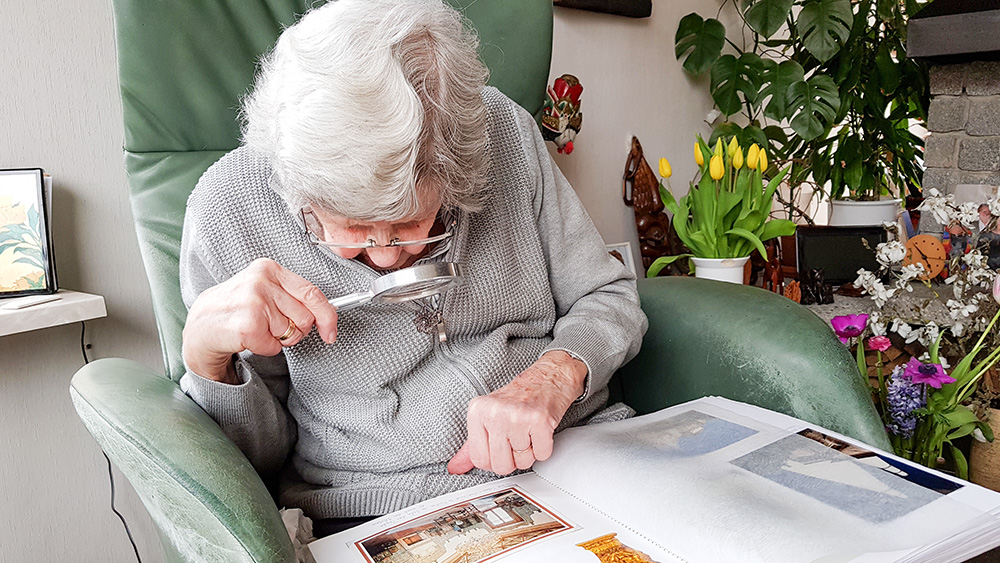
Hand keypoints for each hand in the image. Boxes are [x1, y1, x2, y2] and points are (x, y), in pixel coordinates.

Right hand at [182, 258, 337, 383]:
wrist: (201, 324)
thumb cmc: (237, 308)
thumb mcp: (264, 290)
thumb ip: (293, 296)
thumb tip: (329, 313)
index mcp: (269, 269)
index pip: (312, 292)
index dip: (328, 316)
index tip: (331, 332)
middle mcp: (261, 282)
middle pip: (305, 317)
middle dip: (296, 330)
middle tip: (273, 326)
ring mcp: (254, 303)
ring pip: (291, 333)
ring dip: (278, 339)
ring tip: (256, 328)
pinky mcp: (248, 326)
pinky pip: (274, 347)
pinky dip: (265, 348)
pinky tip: (248, 337)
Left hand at [447, 351, 586, 475]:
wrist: (547, 377)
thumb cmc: (519, 396)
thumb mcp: (487, 415)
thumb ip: (471, 444)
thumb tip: (455, 467)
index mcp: (478, 411)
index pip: (479, 459)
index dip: (493, 461)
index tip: (500, 449)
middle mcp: (495, 412)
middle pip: (501, 465)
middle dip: (513, 459)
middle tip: (517, 439)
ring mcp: (517, 416)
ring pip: (523, 461)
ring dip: (530, 451)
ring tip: (529, 430)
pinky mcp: (540, 420)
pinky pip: (541, 454)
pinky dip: (543, 447)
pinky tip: (539, 430)